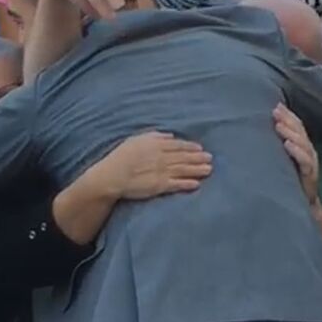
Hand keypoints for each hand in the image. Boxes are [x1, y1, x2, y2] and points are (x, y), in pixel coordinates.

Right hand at [96, 132, 211, 199]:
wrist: (111, 176)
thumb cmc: (120, 157)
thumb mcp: (136, 139)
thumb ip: (154, 136)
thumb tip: (170, 136)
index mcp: (156, 144)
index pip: (178, 145)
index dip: (191, 147)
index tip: (200, 148)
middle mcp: (162, 157)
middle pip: (184, 157)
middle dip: (198, 158)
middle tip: (210, 158)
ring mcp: (162, 171)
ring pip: (184, 169)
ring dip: (197, 169)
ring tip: (209, 170)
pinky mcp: (160, 186)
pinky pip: (177, 184)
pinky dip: (187, 184)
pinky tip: (197, 184)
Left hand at [274, 103, 318, 204]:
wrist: (300, 206)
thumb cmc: (287, 181)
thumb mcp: (280, 160)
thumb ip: (275, 146)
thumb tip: (258, 132)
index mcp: (301, 146)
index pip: (296, 126)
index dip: (287, 115)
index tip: (275, 105)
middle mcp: (307, 151)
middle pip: (300, 131)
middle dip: (288, 119)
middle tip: (275, 111)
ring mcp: (310, 163)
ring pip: (303, 143)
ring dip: (290, 133)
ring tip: (279, 125)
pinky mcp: (310, 175)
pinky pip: (305, 161)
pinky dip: (297, 151)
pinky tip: (287, 144)